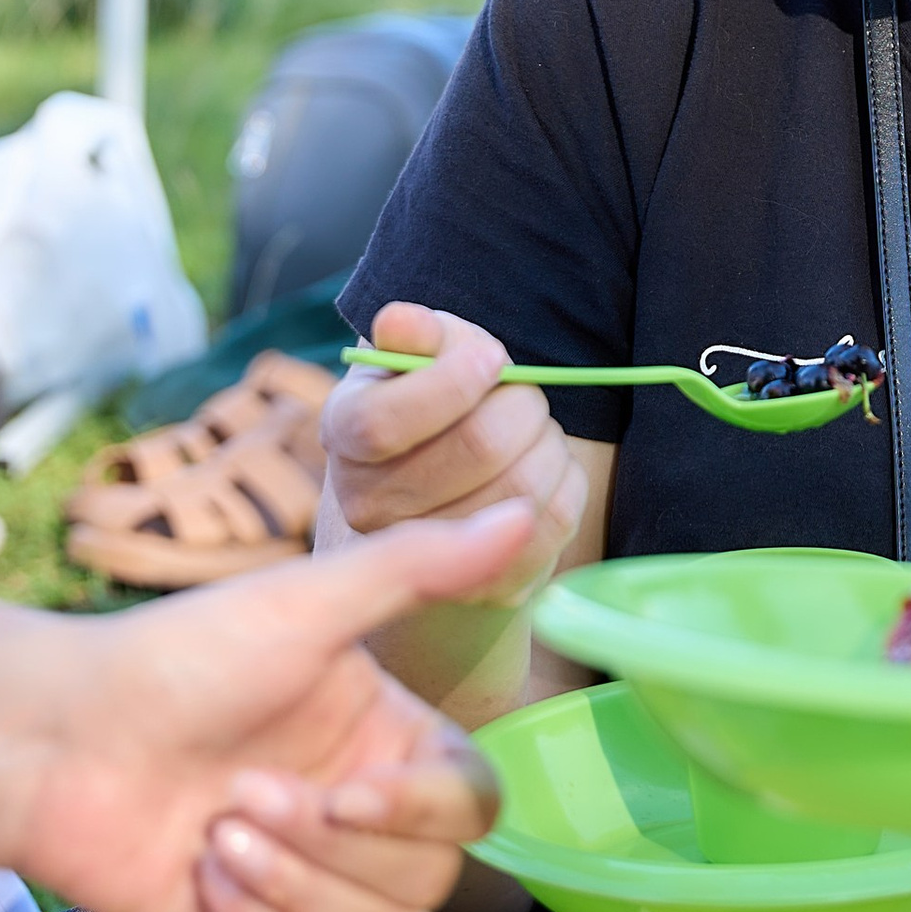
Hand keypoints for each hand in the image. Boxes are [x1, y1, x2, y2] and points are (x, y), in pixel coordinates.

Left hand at [12, 510, 532, 911]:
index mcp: (389, 741)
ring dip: (302, 897)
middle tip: (243, 796)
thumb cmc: (173, 658)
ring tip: (218, 839)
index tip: (349, 792)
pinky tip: (204, 884)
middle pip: (434, 887)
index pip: (477, 807)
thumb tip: (526, 512)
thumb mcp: (303, 604)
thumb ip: (420, 568)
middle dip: (334, 853)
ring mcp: (310, 885)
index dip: (426, 813)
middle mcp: (361, 818)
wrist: (50, 740)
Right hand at [322, 302, 585, 592]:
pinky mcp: (485, 589)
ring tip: (537, 432)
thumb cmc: (435, 403)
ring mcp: (424, 559)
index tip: (492, 358)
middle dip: (522, 405)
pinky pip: (553, 526)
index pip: (384, 423)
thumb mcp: (421, 356)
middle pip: (476, 448)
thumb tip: (400, 321)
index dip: (453, 382)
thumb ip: (418, 335)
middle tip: (525, 395)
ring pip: (521, 490)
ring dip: (550, 444)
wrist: (445, 491)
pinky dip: (567, 483)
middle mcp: (366, 505)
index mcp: (343, 433)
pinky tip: (549, 470)